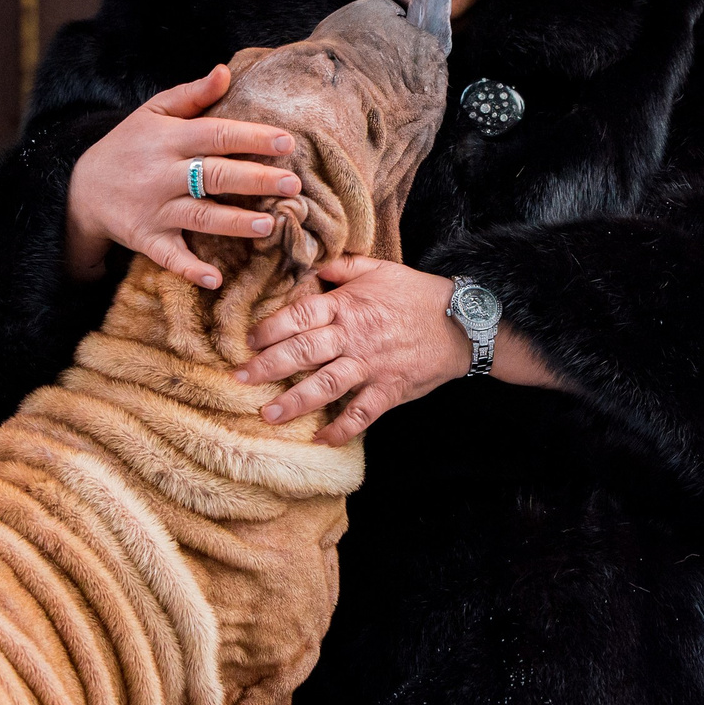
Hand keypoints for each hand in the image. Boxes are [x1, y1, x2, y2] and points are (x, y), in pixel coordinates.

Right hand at [64, 65, 299, 288]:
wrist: (81, 187)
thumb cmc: (129, 144)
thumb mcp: (153, 112)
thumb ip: (192, 95)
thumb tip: (226, 71)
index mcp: (168, 139)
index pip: (216, 134)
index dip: (252, 137)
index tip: (286, 141)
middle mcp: (162, 174)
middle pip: (214, 175)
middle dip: (254, 179)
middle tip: (292, 183)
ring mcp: (154, 210)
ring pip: (199, 217)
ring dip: (234, 223)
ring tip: (268, 224)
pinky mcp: (146, 239)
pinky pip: (170, 256)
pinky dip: (191, 269)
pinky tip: (215, 279)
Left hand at [237, 258, 468, 443]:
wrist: (463, 322)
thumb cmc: (417, 295)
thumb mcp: (380, 269)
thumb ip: (342, 267)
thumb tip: (313, 265)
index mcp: (347, 306)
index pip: (299, 316)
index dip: (270, 329)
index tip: (247, 342)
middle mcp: (354, 336)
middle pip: (303, 351)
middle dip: (268, 367)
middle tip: (240, 380)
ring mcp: (371, 365)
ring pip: (326, 385)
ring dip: (295, 402)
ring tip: (268, 414)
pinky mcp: (389, 389)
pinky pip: (362, 412)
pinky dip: (342, 428)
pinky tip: (321, 439)